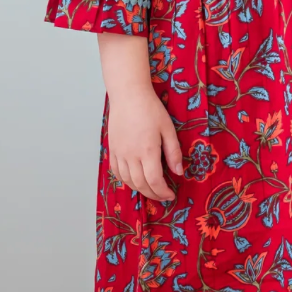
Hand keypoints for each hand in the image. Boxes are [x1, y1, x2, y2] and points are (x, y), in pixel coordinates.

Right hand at [96, 32, 183, 199]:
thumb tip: (179, 172)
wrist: (128, 95)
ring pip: (128, 181)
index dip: (163, 192)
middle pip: (141, 184)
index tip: (171, 195)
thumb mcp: (168, 129)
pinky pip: (116, 172)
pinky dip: (125, 181)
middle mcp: (131, 155)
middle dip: (153, 194)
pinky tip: (134, 181)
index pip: (154, 181)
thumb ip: (173, 152)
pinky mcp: (112, 149)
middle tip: (163, 196)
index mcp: (148, 150)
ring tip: (151, 190)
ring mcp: (119, 153)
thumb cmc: (150, 109)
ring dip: (139, 189)